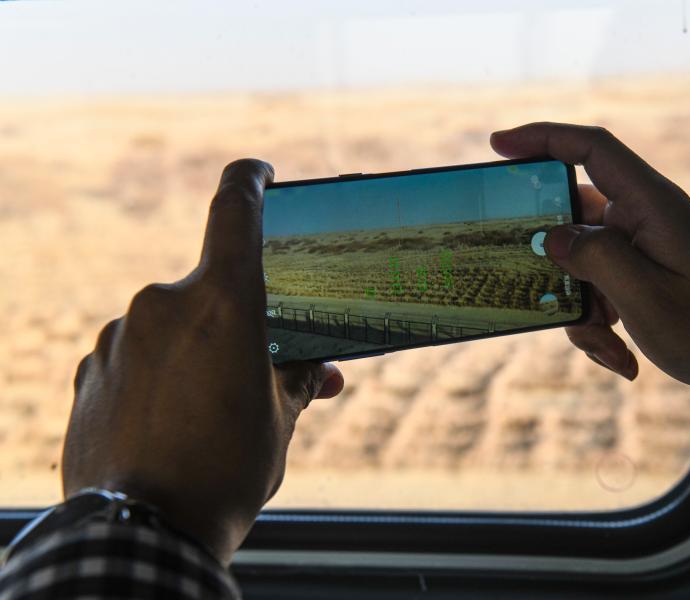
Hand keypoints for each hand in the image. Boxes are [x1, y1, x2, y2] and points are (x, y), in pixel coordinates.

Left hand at [62, 159, 343, 562]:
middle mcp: (164, 304)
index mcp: (223, 302)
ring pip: (173, 324)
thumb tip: (318, 370)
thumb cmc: (226, 471)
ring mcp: (119, 335)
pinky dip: (159, 373)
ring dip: (198, 350)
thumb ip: (297, 377)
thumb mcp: (281, 420)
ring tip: (213, 408)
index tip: (260, 173)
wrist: (144, 533)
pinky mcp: (90, 369)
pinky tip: (172, 420)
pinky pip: (136, 354)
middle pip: (212, 287)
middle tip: (262, 363)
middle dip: (240, 319)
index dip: (250, 179)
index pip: (234, 208)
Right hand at [491, 123, 689, 463]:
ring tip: (608, 347)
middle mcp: (644, 218)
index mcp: (652, 206)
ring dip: (580, 308)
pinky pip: (597, 286)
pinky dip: (597, 322)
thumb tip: (551, 237)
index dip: (543, 138)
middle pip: (573, 216)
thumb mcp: (646, 298)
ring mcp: (642, 247)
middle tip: (539, 293)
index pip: (592, 148)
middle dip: (555, 265)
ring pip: (580, 262)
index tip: (498, 145)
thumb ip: (595, 258)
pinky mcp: (641, 274)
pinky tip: (621, 358)